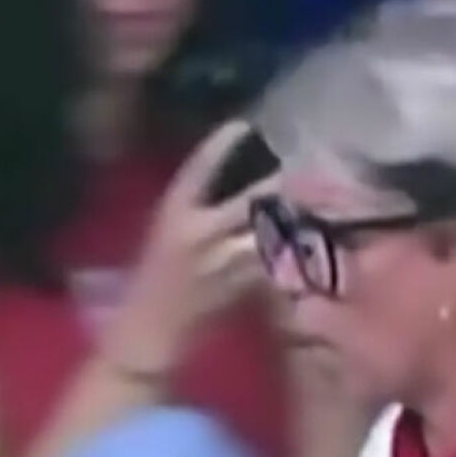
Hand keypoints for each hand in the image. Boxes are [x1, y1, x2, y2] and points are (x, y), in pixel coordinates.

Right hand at [107, 121, 278, 372]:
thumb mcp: (168, 232)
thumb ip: (201, 208)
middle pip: (248, 200)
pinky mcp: (236, 288)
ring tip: (307, 208)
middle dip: (277, 186)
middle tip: (299, 173)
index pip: (198, 168)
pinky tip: (300, 247)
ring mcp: (218, 261)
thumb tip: (245, 187)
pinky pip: (269, 264)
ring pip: (265, 232)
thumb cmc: (155, 278)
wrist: (147, 330)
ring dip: (288, 221)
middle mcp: (195, 232)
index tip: (243, 126)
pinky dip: (285, 255)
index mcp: (172, 212)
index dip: (221, 145)